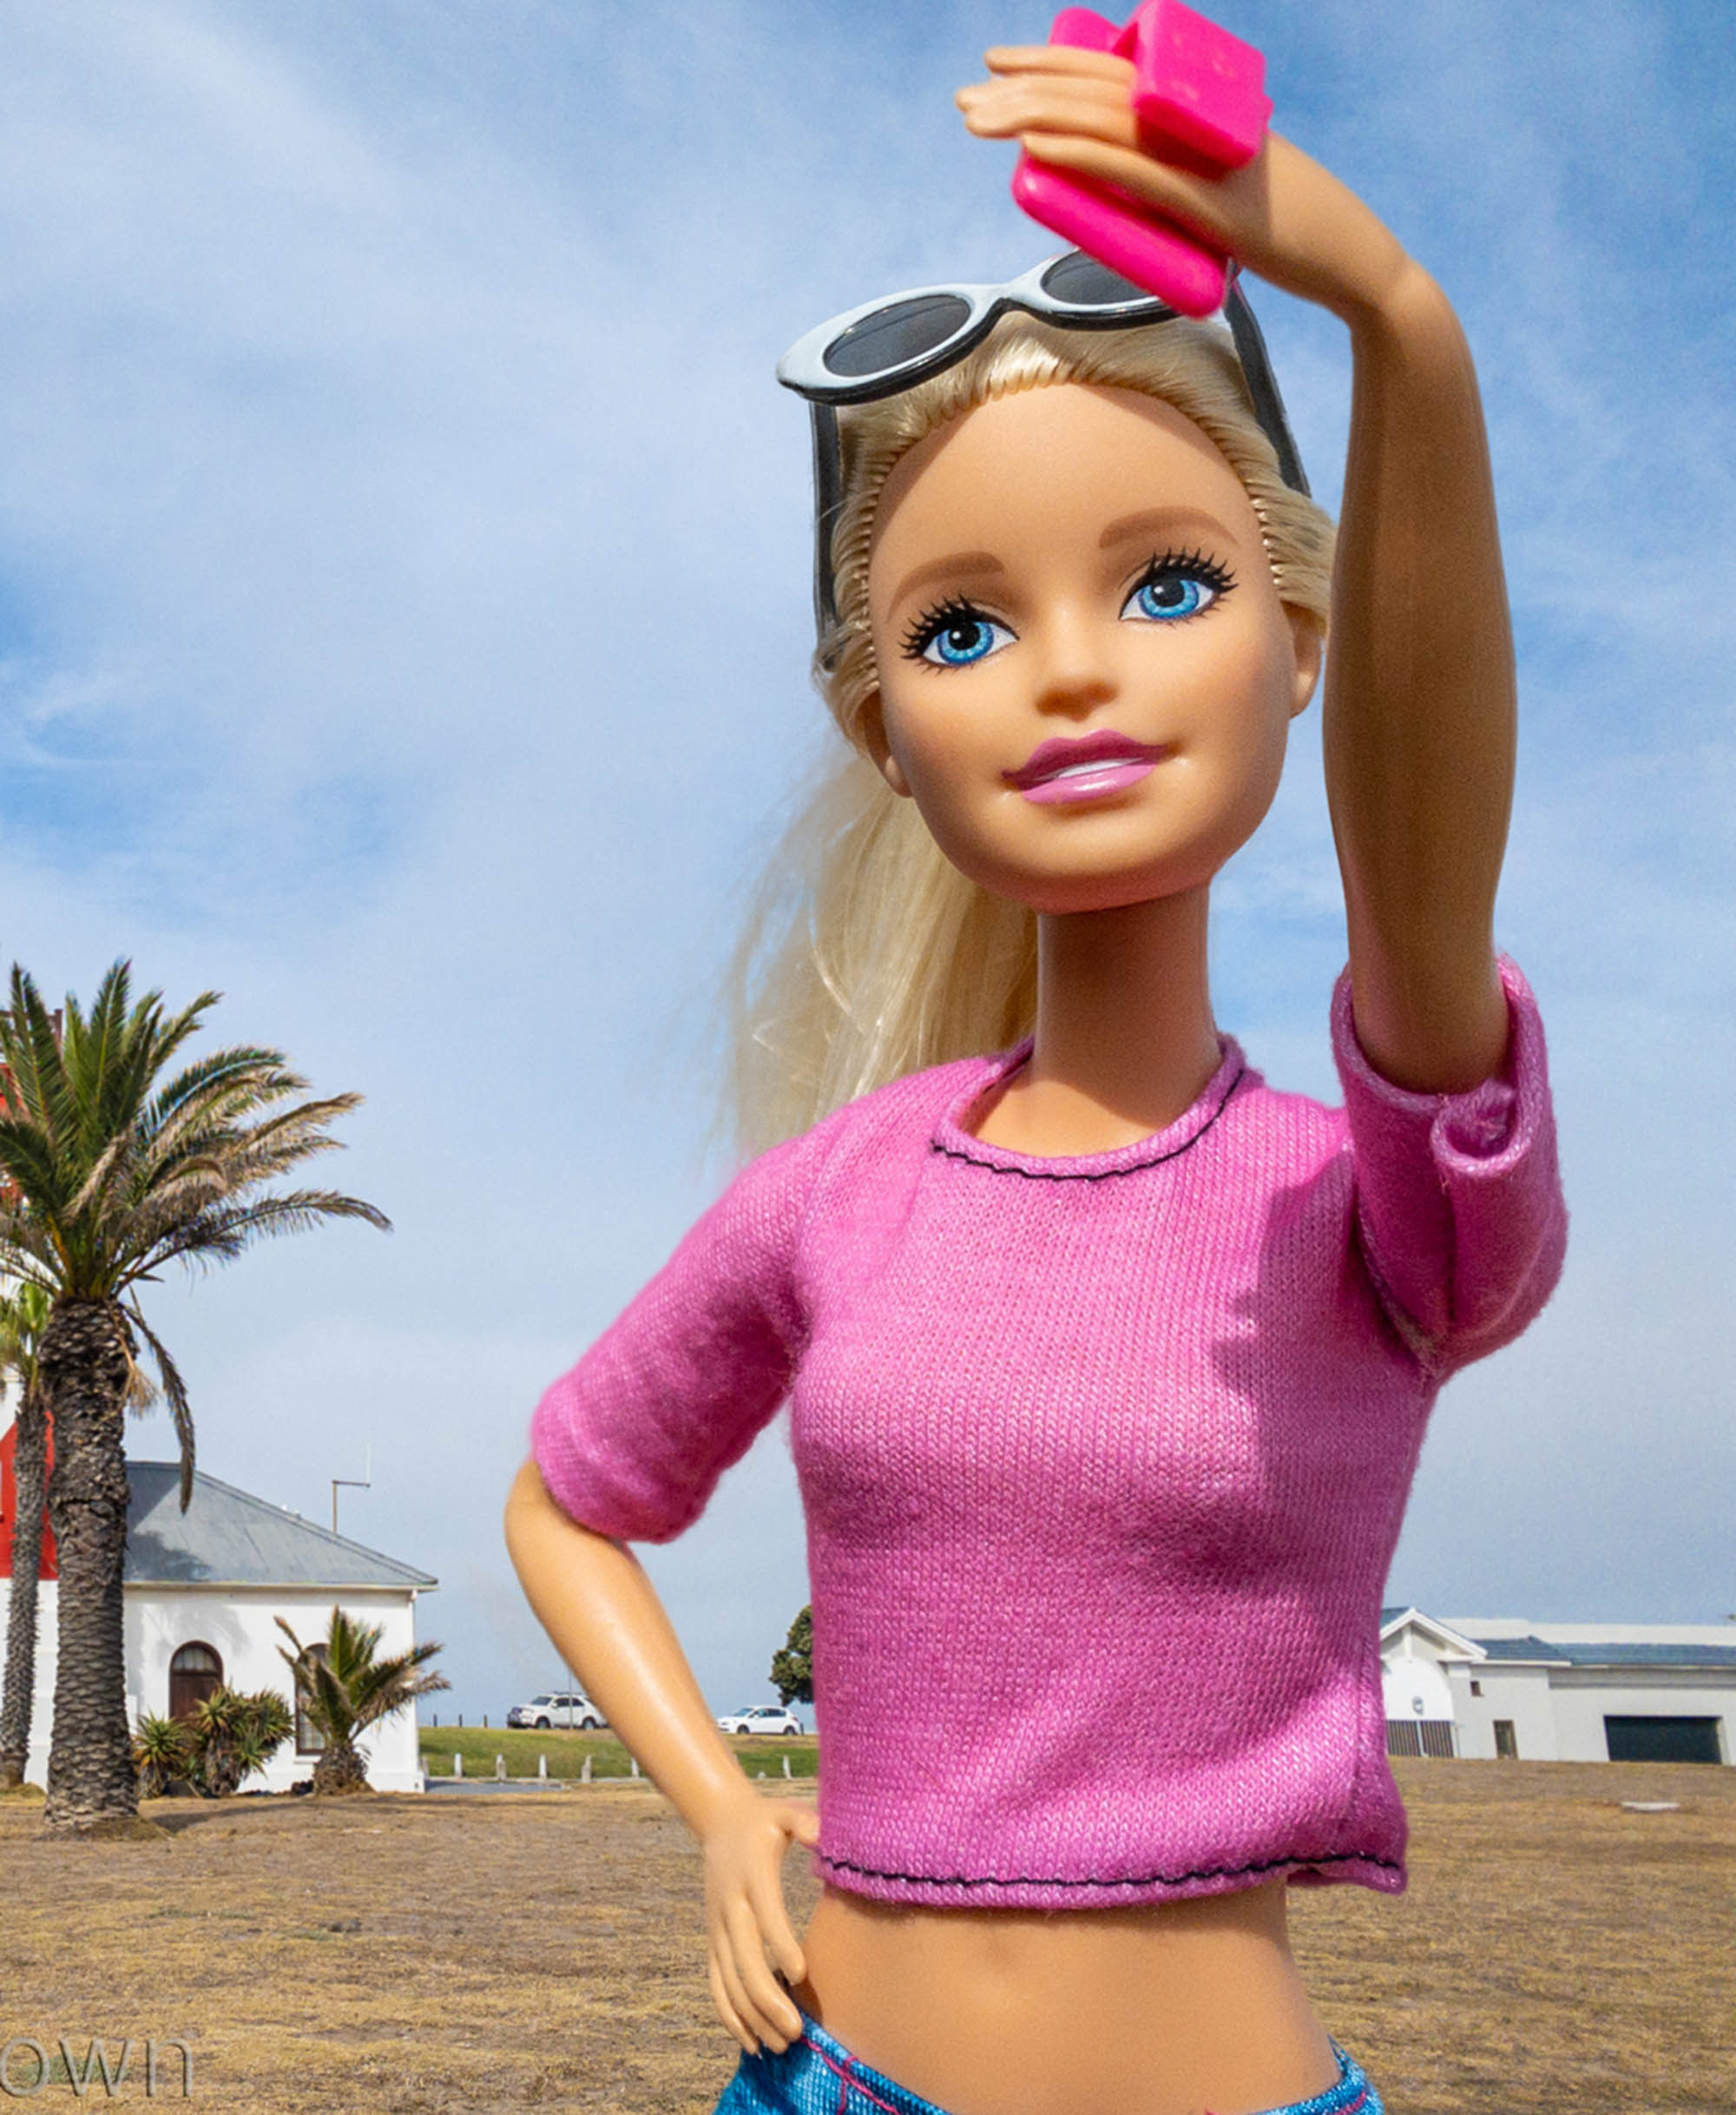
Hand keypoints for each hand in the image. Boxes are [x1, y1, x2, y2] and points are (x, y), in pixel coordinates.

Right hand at [701, 1793, 821, 2056]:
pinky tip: (750, 2043)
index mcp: (751, 1876)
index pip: (765, 1915)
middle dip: (768, 1999)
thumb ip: (804, 1821)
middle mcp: (730, 1907)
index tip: (801, 1973)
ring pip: (729, 1981)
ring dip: (752, 2017)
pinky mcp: (713, 1941)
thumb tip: (823, 1833)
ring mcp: (718, 1928)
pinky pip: (716, 1985)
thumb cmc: (764, 1821)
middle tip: (797, 2031)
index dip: (780, 1944)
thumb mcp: (784, 1813)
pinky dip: (729, 2016)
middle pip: (744, 1960)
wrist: (719, 1824)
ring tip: (782, 2045)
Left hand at [957, 44, 1414, 323]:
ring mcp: (1204, 156)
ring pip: (1102, 121)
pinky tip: (1032, 146)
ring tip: (975, 117)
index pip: (1115, 71)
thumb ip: (1182, 190)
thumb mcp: (1226, 198)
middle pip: (1096, 89)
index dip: (1052, 61)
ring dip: (1032, 115)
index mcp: (1201, 110)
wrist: (1351, 263)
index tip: (1000, 65)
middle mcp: (1200, 117)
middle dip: (1022, 89)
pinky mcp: (1209, 202)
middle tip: (964, 97)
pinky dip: (1079, 152)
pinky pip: (1131, 170)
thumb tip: (1134, 203)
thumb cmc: (1291, 236)